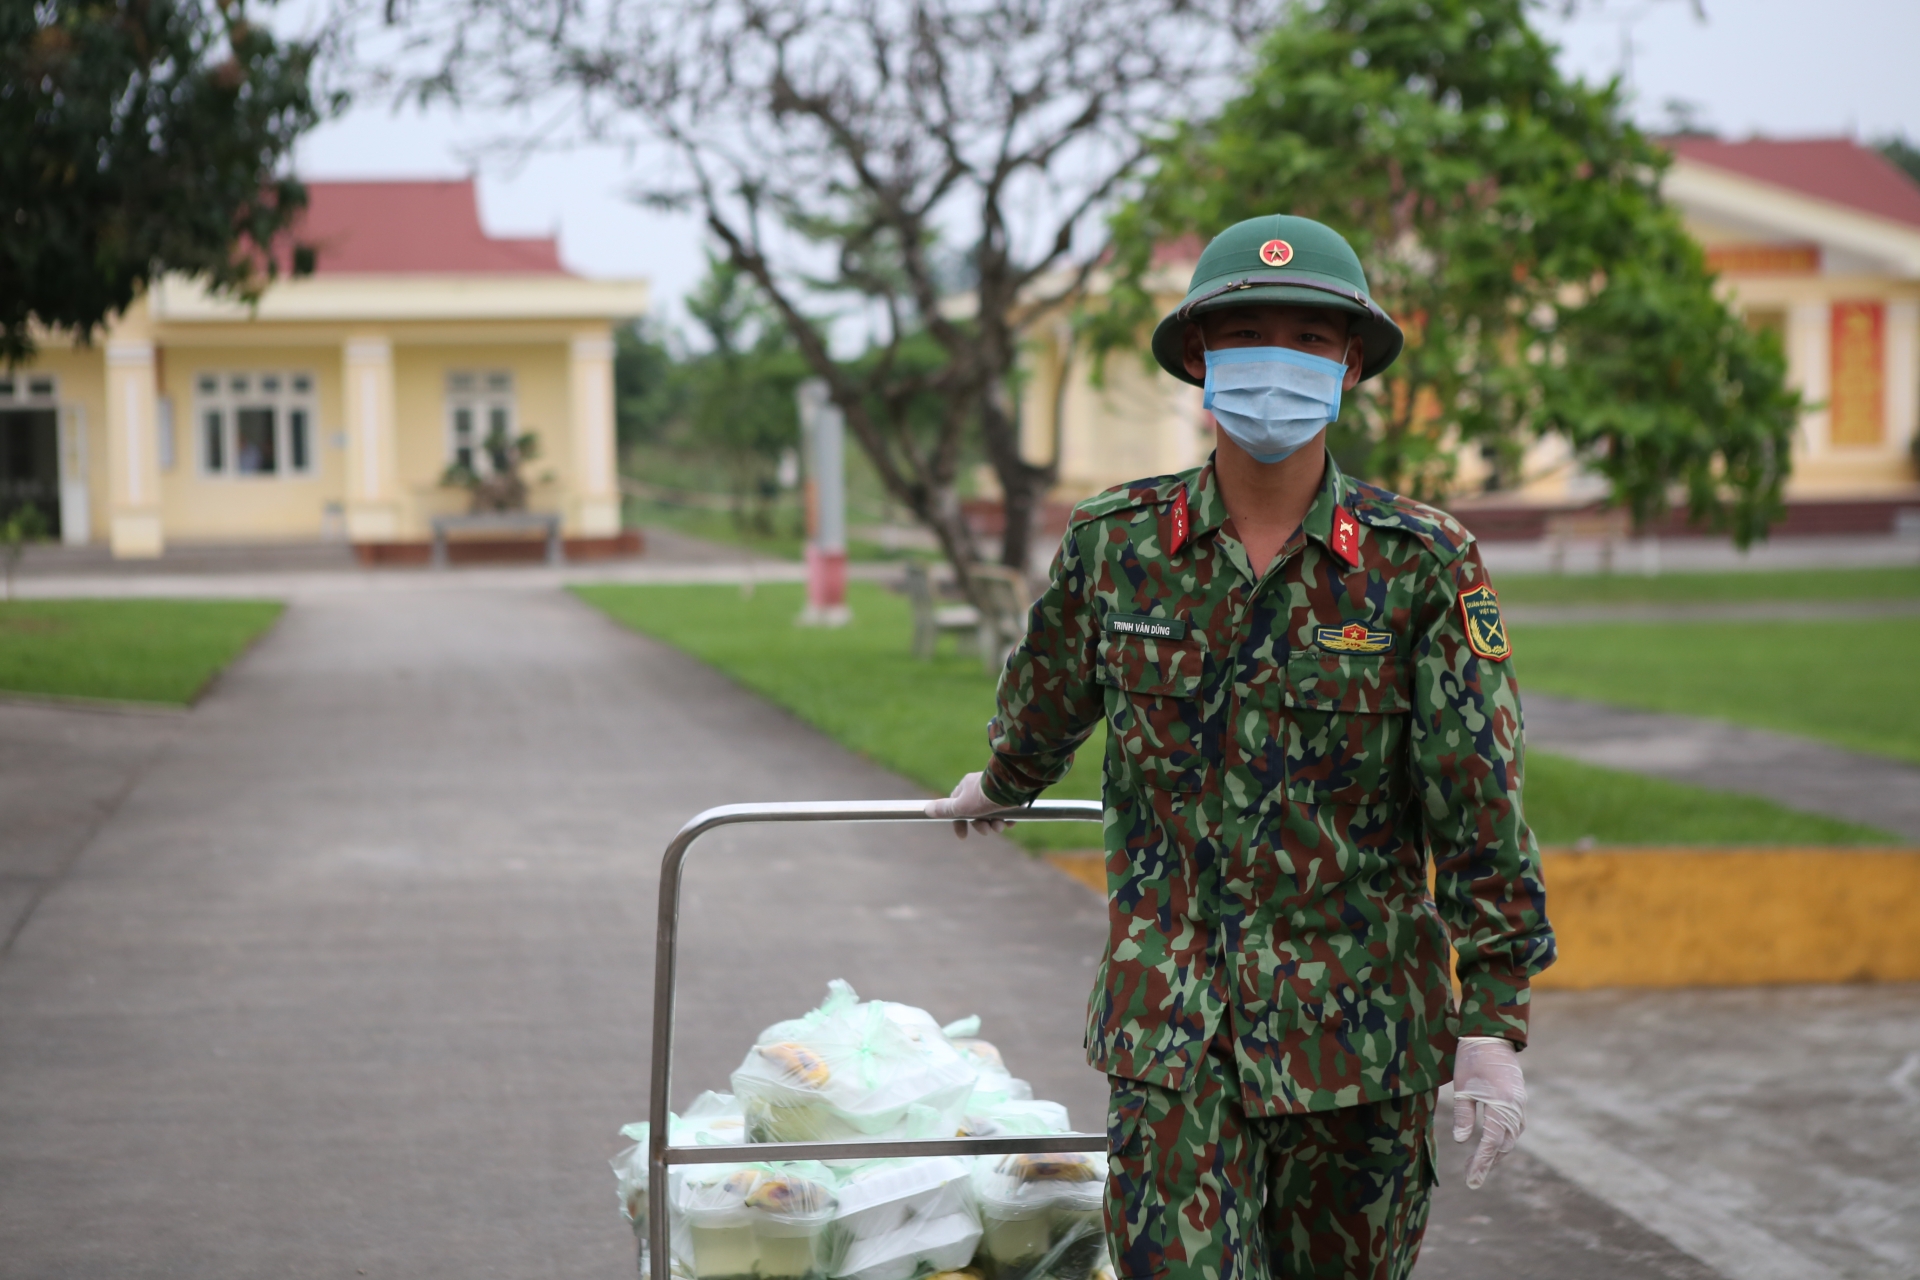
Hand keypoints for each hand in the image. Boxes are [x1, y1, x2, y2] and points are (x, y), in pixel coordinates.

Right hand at [925, 772, 1014, 838]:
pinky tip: (1010, 822)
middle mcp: (980, 788)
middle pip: (976, 813)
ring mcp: (996, 791)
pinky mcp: (1010, 795)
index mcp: (965, 787)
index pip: (957, 807)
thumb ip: (946, 810)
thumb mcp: (961, 806)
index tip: (963, 837)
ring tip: (1000, 826)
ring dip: (995, 825)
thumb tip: (927, 810)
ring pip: (992, 814)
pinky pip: (1006, 810)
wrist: (1012, 787)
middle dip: (981, 826)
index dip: (959, 823)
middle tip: (986, 831)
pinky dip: (1007, 819)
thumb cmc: (983, 797)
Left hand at [1452, 1035, 1525, 1189]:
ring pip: (1510, 1138)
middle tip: (1470, 1177)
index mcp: (1501, 1105)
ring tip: (1476, 1165)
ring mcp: (1519, 1105)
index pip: (1491, 1142)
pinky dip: (1502, 1140)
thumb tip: (1461, 1141)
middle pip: (1503, 1145)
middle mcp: (1515, 1108)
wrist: (1491, 1037)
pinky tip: (1489, 1146)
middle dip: (1487, 1163)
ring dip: (1495, 1153)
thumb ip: (1463, 1115)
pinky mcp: (1518, 1101)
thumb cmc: (1471, 1060)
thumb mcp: (1462, 1088)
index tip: (1472, 1180)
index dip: (1481, 1163)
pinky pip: (1513, 1128)